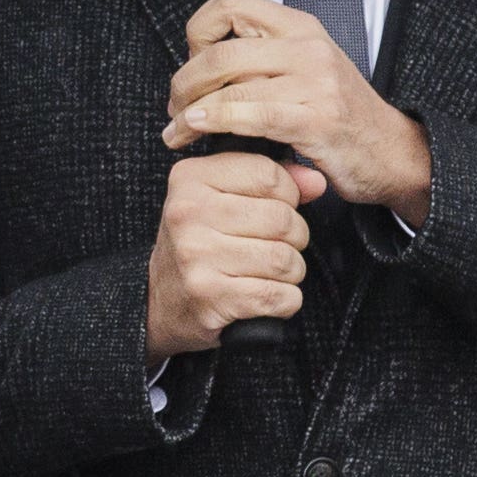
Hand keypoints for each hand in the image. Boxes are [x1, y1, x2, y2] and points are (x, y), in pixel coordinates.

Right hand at [145, 151, 316, 354]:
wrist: (160, 302)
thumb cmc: (199, 245)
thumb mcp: (223, 199)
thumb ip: (271, 182)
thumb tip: (316, 182)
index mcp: (190, 178)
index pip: (269, 174)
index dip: (289, 195)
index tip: (277, 208)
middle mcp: (187, 213)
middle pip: (282, 219)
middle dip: (294, 238)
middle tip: (277, 247)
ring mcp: (196, 256)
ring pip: (285, 260)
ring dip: (291, 272)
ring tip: (270, 273)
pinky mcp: (209, 296)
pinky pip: (279, 296)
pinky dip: (285, 301)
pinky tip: (267, 297)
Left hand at [164, 0, 431, 218]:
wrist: (391, 151)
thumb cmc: (339, 114)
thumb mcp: (304, 67)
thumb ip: (261, 55)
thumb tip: (200, 61)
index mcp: (299, 25)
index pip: (230, 3)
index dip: (198, 31)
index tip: (191, 62)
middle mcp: (307, 46)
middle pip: (221, 51)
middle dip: (184, 82)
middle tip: (175, 107)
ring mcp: (315, 82)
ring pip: (231, 85)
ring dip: (191, 112)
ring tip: (177, 131)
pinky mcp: (317, 120)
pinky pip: (253, 114)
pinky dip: (216, 121)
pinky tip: (198, 128)